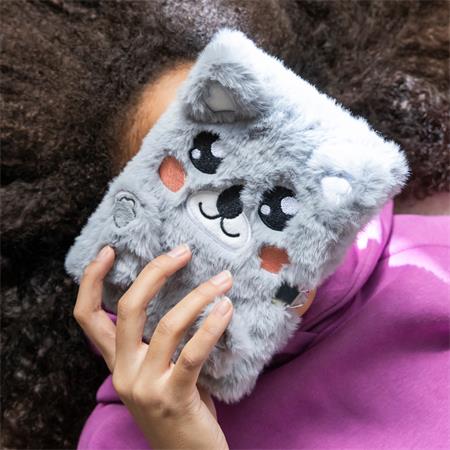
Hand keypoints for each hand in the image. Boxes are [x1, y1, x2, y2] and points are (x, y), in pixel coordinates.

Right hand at [73, 244, 232, 449]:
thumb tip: (186, 294)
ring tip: (223, 280)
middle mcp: (124, 371)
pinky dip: (211, 326)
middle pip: (128, 309)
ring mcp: (146, 386)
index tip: (109, 250)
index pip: (87, 317)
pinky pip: (192, 352)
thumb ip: (160, 342)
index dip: (92, 281)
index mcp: (118, 362)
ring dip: (199, 296)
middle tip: (183, 252)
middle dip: (155, 273)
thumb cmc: (179, 409)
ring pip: (167, 325)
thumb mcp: (158, 372)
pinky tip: (227, 309)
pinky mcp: (173, 397)